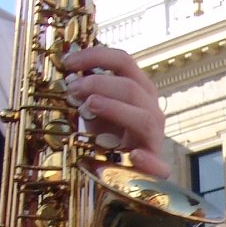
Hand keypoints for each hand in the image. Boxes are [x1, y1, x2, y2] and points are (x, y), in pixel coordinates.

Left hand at [62, 46, 170, 177]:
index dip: (95, 56)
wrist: (129, 170)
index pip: (123, 62)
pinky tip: (135, 156)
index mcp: (139, 89)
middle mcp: (150, 108)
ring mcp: (155, 136)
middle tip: (72, 89)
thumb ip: (86, 96)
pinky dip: (148, 160)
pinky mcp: (157, 166)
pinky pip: (158, 163)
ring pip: (143, 117)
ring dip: (116, 109)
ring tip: (90, 106)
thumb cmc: (110, 137)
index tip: (68, 62)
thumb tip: (69, 80)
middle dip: (99, 84)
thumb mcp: (95, 112)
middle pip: (131, 87)